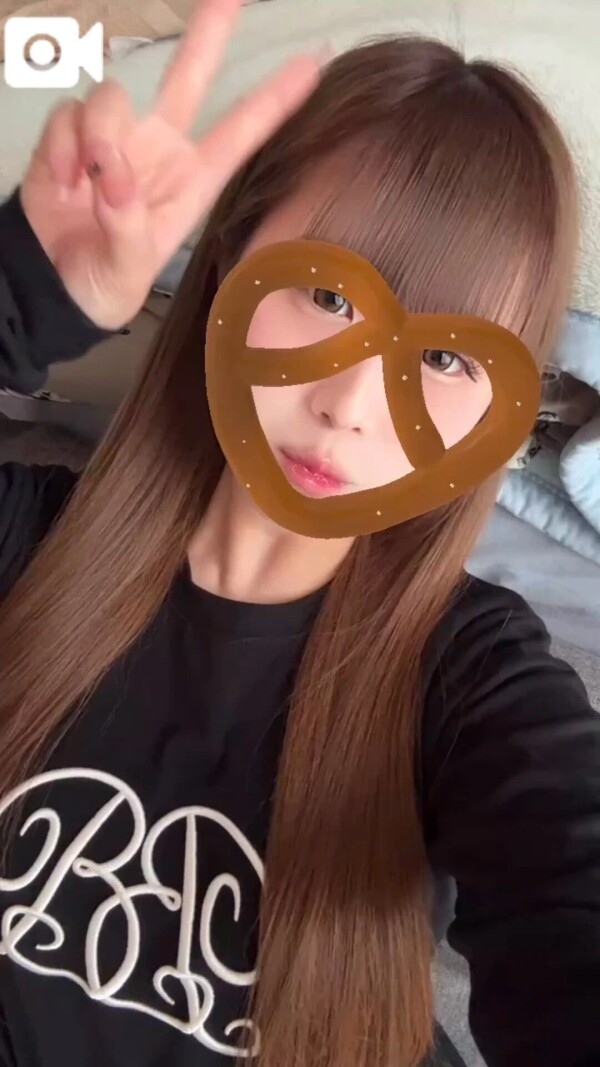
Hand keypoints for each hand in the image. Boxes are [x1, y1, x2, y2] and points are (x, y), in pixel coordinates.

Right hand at [19, 0, 322, 329]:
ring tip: (86, 187)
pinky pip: (69, 114)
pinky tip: (64, 184)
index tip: (313, 64)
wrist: (54, 283)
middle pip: (188, 79)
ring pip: (111, 98)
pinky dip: (63, 149)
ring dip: (97, 138)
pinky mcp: (74, 133)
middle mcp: (159, 149)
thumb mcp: (125, 270)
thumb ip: (125, 223)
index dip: (275, 100)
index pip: (240, 133)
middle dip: (208, 34)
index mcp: (191, 182)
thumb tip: (113, 169)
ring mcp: (117, 138)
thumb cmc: (104, 281)